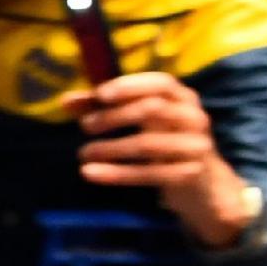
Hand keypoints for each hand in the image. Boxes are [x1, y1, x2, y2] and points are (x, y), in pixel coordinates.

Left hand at [70, 71, 251, 245]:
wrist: (201, 183)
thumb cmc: (163, 138)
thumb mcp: (138, 119)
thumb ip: (103, 106)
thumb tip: (64, 101)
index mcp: (182, 97)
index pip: (161, 83)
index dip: (130, 86)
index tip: (100, 95)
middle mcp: (194, 118)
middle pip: (152, 110)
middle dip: (114, 116)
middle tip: (85, 126)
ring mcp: (195, 147)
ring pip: (148, 144)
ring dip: (110, 148)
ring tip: (83, 153)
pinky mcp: (189, 174)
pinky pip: (150, 174)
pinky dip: (116, 174)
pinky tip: (90, 173)